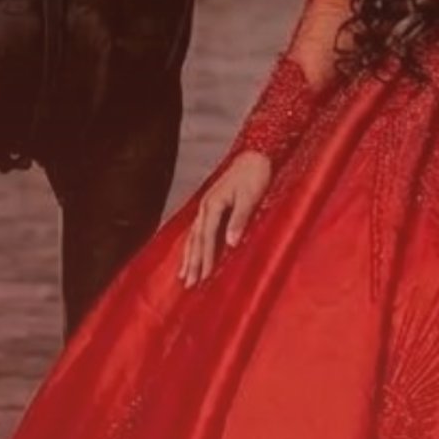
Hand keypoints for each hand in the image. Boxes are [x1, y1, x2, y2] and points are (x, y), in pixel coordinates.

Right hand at [179, 150, 273, 285]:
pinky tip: (190, 252)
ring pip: (193, 235)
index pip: (207, 238)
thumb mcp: (250, 198)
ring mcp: (206, 205)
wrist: (256, 155)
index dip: (205, 258)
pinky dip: (192, 244)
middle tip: (188, 284)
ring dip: (188, 256)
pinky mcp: (211, 205)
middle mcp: (205, 206)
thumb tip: (230, 243)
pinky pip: (198, 229)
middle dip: (192, 262)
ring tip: (183, 275)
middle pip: (195, 239)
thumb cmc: (255, 174)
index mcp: (213, 205)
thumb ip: (239, 220)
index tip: (203, 277)